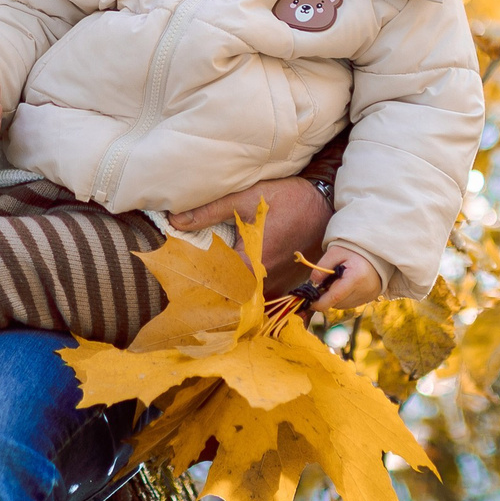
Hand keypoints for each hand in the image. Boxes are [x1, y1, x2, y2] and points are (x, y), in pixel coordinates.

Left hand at [168, 176, 332, 296]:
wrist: (325, 203)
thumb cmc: (287, 198)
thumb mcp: (246, 198)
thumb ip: (209, 211)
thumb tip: (174, 219)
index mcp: (251, 263)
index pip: (216, 288)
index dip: (197, 289)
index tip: (180, 289)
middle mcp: (267, 281)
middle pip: (232, 300)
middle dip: (212, 297)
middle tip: (189, 295)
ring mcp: (281, 285)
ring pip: (250, 302)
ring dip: (232, 299)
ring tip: (209, 293)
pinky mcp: (290, 284)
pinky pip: (266, 298)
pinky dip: (251, 298)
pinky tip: (237, 292)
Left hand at [304, 247, 381, 313]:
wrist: (375, 250)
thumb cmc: (353, 249)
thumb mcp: (334, 253)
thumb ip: (321, 268)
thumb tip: (311, 284)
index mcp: (356, 277)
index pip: (335, 297)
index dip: (319, 303)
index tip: (309, 303)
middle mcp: (365, 290)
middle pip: (338, 302)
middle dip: (327, 296)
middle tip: (325, 282)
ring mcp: (369, 295)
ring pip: (343, 305)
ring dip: (336, 297)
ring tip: (338, 280)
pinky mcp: (371, 297)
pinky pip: (352, 303)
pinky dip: (345, 297)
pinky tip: (346, 284)